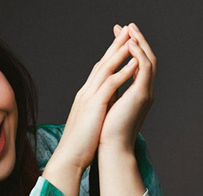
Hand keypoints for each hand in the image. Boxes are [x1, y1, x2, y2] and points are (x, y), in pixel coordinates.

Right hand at [50, 24, 139, 170]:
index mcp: (86, 96)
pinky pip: (110, 84)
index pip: (100, 70)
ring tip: (132, 38)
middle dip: (115, 45)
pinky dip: (122, 72)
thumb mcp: (90, 121)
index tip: (122, 44)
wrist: (69, 158)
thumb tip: (106, 105)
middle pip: (102, 63)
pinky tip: (133, 63)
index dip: (111, 55)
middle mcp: (86, 92)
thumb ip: (97, 109)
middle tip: (127, 29)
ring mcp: (88, 97)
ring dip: (120, 52)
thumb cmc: (80, 145)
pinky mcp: (93, 106)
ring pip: (105, 69)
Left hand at [99, 23, 155, 154]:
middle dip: (136, 40)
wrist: (111, 147)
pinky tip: (129, 44)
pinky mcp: (142, 94)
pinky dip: (138, 54)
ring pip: (148, 60)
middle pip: (146, 58)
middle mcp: (146, 91)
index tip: (118, 34)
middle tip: (126, 25)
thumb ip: (115, 92)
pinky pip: (144, 68)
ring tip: (130, 29)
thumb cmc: (107, 131)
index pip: (137, 64)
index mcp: (138, 93)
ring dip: (139, 42)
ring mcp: (146, 92)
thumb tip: (108, 82)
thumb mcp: (111, 105)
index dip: (129, 48)